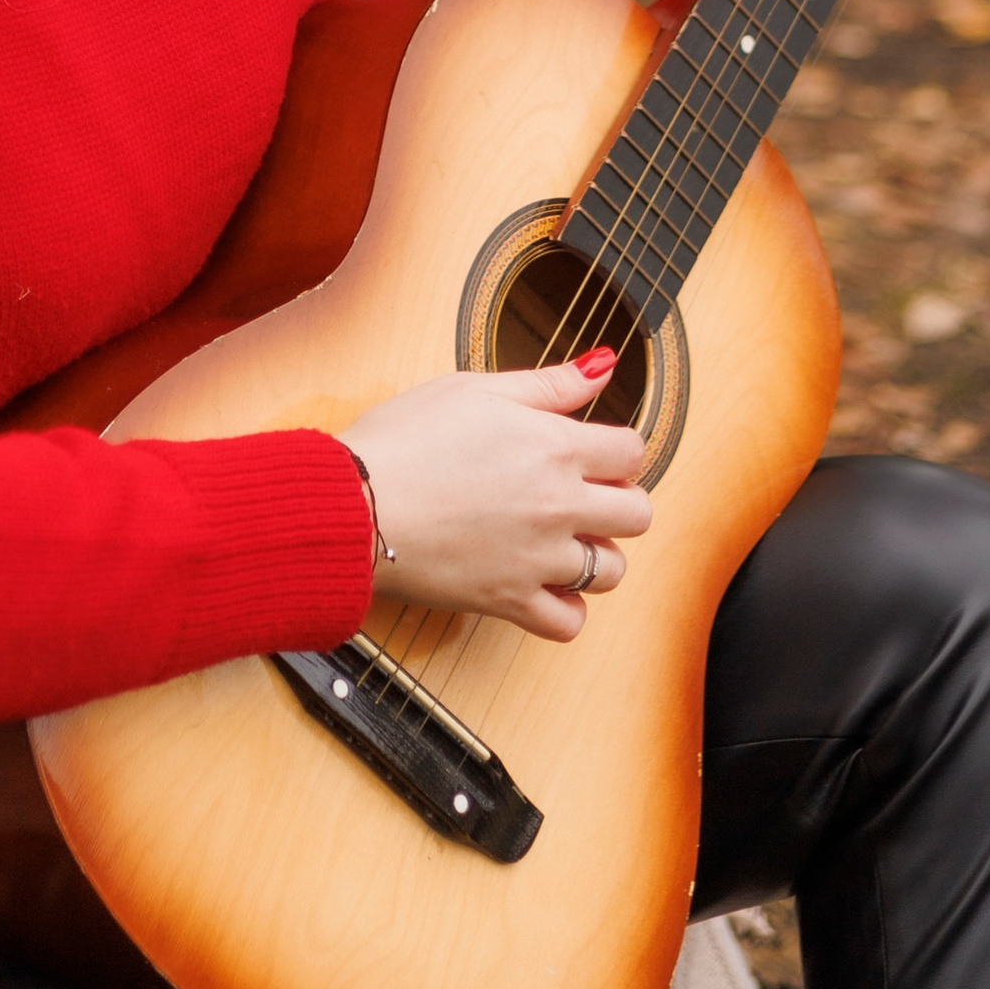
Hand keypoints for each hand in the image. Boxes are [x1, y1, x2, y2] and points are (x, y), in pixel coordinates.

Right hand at [343, 358, 651, 639]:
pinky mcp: (507, 601)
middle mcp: (558, 505)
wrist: (352, 503)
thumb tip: (604, 364)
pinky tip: (545, 587)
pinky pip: (568, 623)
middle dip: (618, 502)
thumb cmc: (404, 439)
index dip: (617, 450)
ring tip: (563, 541)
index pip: (633, 452)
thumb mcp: (476, 389)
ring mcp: (536, 558)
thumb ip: (549, 383)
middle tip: (581, 496)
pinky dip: (566, 610)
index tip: (593, 454)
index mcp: (555, 446)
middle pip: (637, 515)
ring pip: (610, 571)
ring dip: (596, 556)